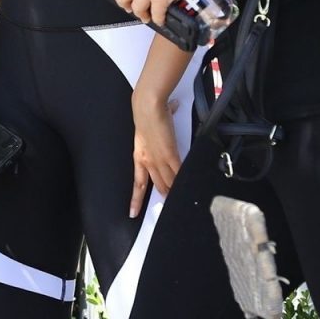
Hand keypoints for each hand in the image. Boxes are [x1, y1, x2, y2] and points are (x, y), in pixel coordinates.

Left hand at [129, 88, 182, 214]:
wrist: (148, 108)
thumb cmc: (148, 112)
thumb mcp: (149, 124)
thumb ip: (162, 119)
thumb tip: (174, 106)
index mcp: (140, 156)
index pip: (138, 182)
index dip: (136, 199)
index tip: (133, 212)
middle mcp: (148, 161)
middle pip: (155, 185)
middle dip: (161, 197)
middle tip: (165, 209)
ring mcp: (159, 159)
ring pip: (167, 181)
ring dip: (173, 191)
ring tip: (178, 202)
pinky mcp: (170, 154)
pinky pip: (177, 172)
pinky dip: (182, 180)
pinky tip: (186, 187)